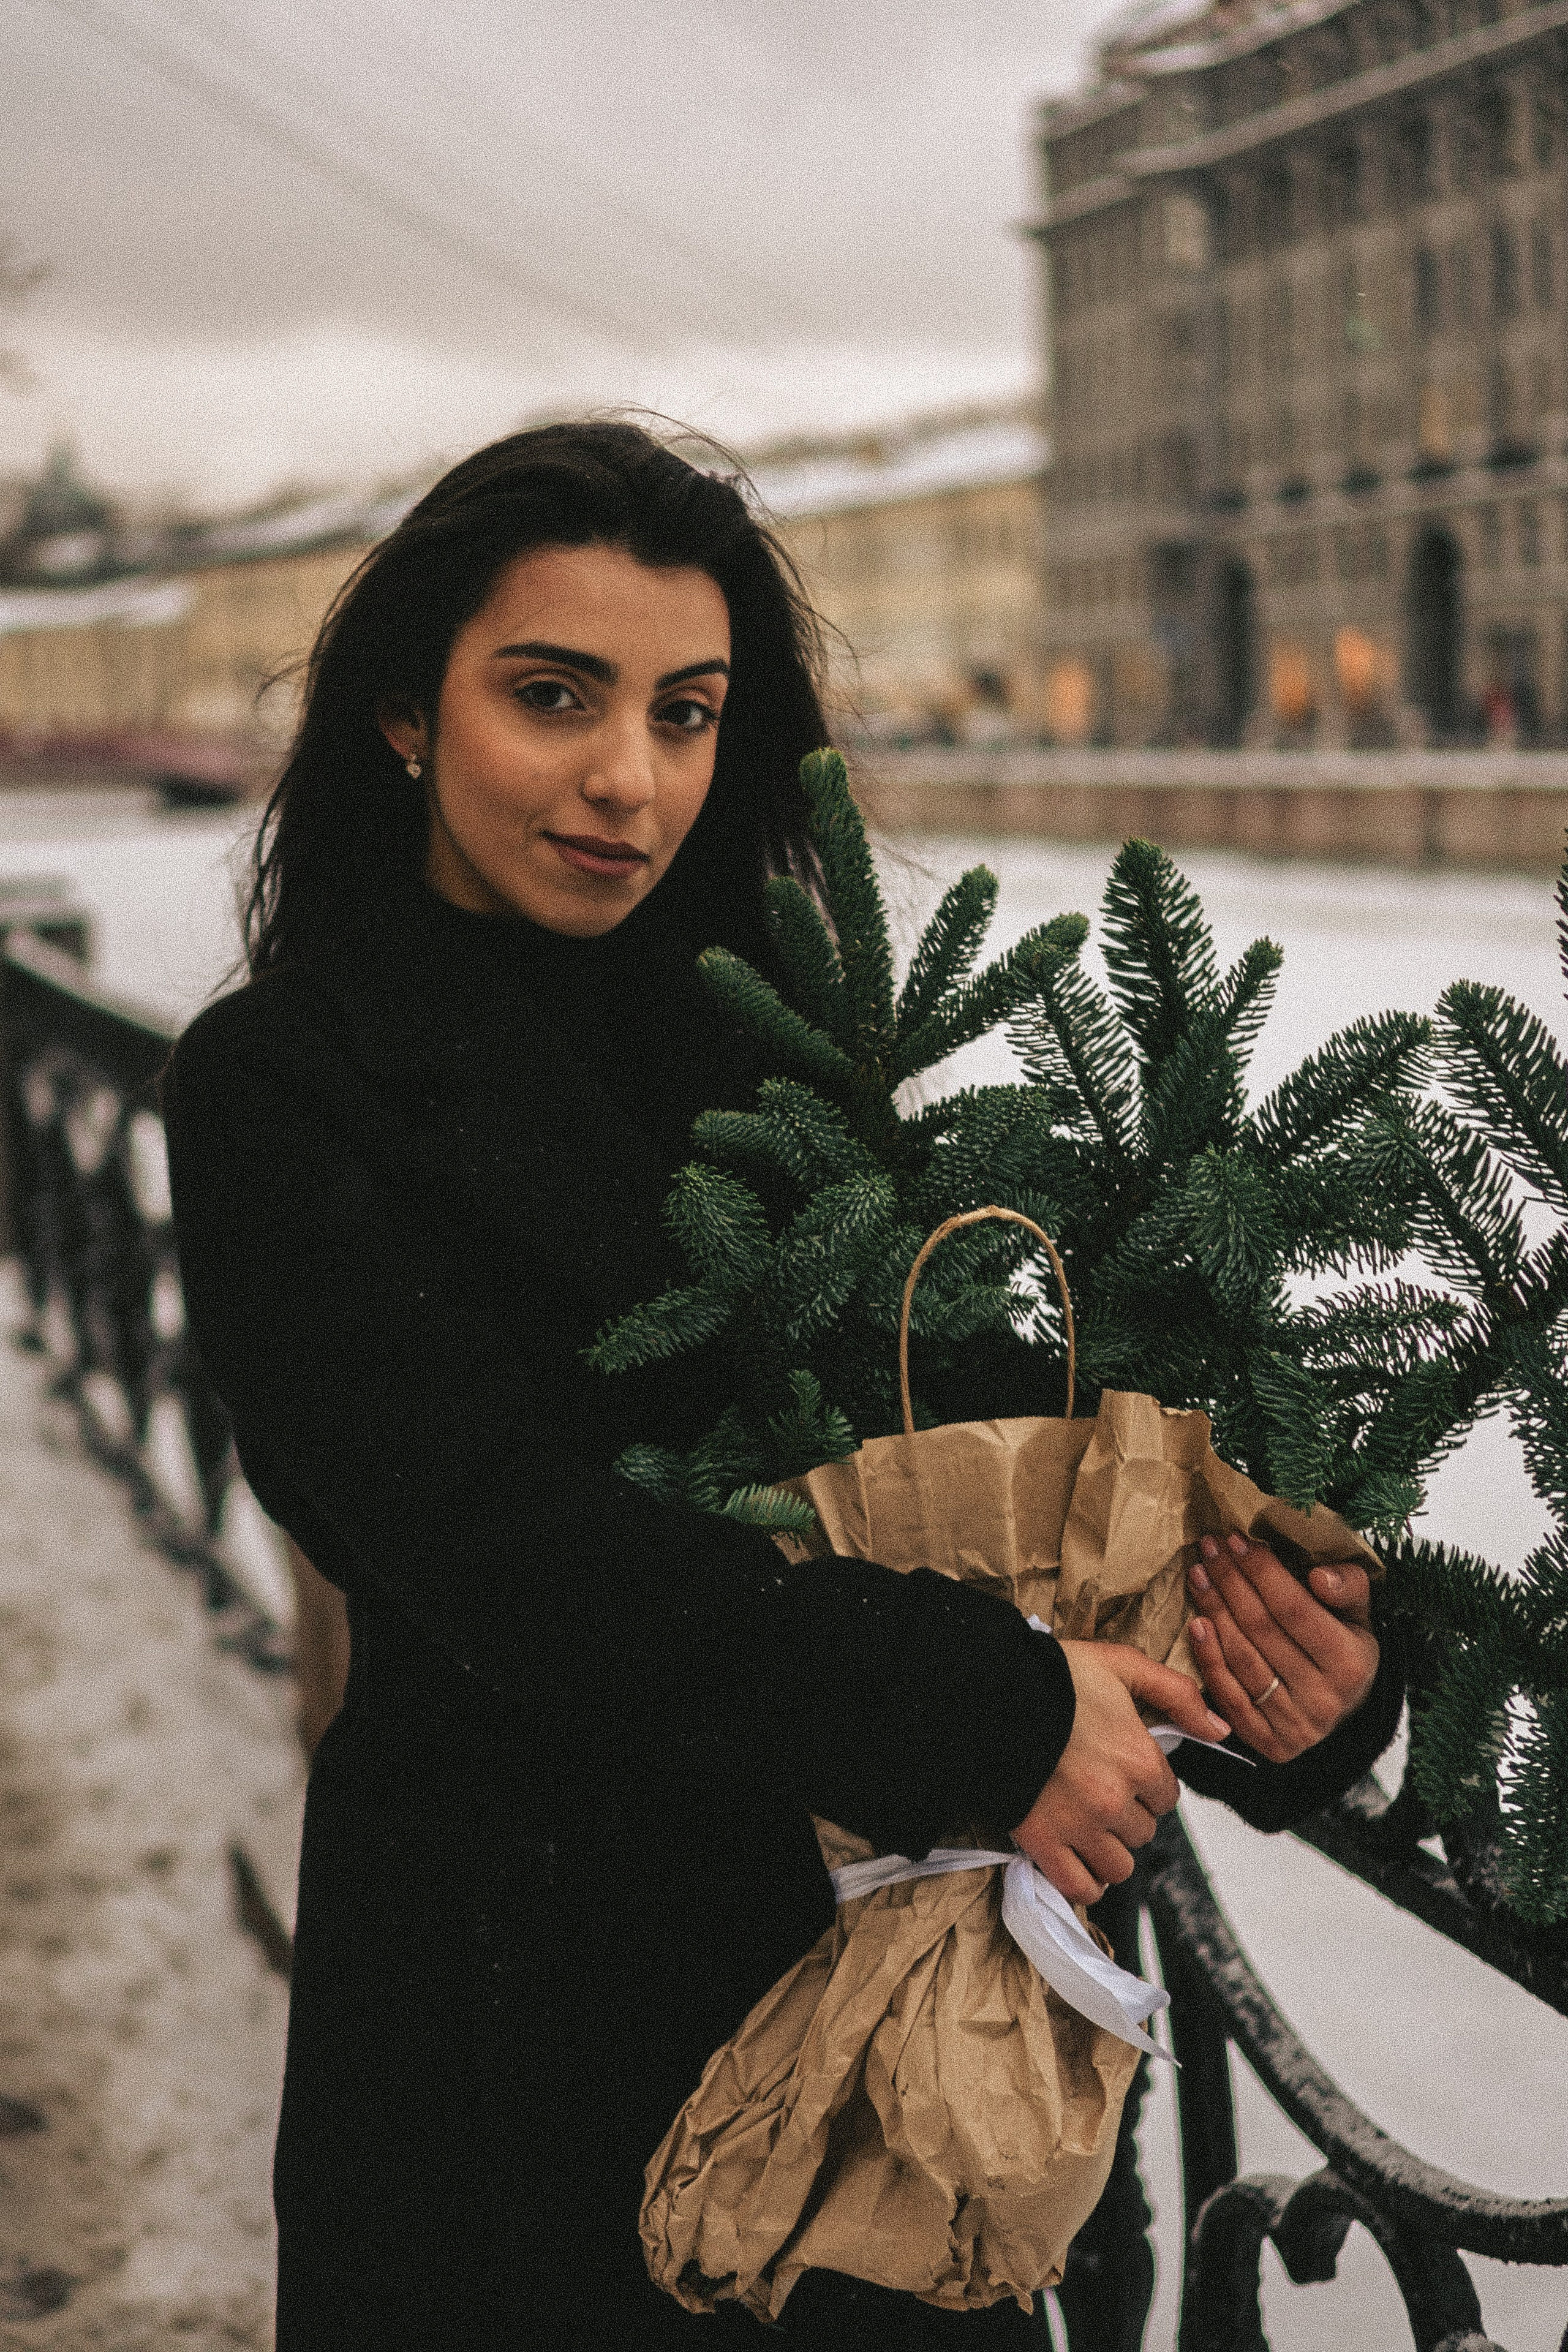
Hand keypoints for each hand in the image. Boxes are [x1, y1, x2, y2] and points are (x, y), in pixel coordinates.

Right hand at [1012, 1641, 1230, 1904]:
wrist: (987, 1694)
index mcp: (1139, 1760)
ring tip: (1090, 1827)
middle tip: (1102, 1792)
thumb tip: (1222, 1730)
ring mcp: (1079, 1827)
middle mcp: (1115, 1801)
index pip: (1167, 1796)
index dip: (1149, 1783)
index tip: (1126, 1769)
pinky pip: (1080, 1886)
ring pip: (1119, 1865)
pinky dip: (1086, 1882)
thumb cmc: (1054, 1677)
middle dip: (1130, 1815)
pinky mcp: (1043, 1843)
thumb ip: (1177, 1694)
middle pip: (1144, 1832)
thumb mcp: (1120, 1665)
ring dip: (1110, 1850)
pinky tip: (1080, 1860)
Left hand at [1186, 1532, 1378, 1764]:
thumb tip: (1319, 1576)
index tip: (1236, 1539)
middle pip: (1262, 1629)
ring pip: (1242, 1659)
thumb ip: (1349, 1587)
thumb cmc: (1344, 1649)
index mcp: (1352, 1663)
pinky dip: (1208, 1658)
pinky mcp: (1268, 1743)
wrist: (1344, 1714)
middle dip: (1230, 1581)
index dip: (1262, 1571)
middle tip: (1208, 1548)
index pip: (1294, 1609)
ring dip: (1213, 1611)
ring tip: (1198, 1575)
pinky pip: (1228, 1696)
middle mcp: (1325, 1698)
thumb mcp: (1359, 1616)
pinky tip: (1195, 1624)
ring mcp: (1295, 1725)